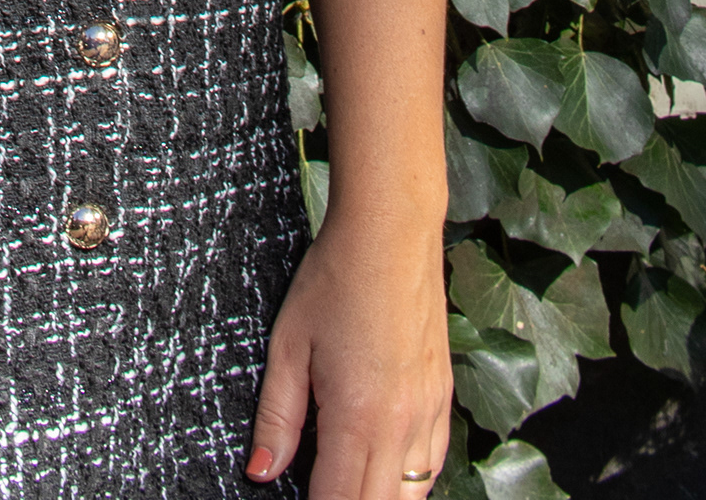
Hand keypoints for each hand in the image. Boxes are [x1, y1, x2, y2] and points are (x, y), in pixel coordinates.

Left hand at [244, 214, 450, 497]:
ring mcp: (429, 413)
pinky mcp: (443, 397)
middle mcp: (401, 425)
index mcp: (357, 417)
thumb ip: (276, 418)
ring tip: (347, 481)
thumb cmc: (337, 279)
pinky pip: (432, 463)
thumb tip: (261, 472)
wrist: (392, 233)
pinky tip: (385, 466)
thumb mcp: (288, 346)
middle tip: (320, 490)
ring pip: (413, 494)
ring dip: (379, 496)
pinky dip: (410, 479)